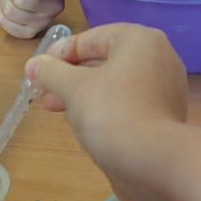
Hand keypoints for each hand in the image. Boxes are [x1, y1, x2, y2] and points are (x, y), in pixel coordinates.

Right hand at [27, 23, 188, 200]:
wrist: (153, 162)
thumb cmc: (111, 113)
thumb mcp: (73, 88)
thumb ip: (51, 72)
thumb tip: (34, 65)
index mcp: (140, 40)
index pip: (92, 38)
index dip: (60, 54)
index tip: (38, 72)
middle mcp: (159, 58)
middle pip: (104, 61)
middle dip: (70, 79)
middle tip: (45, 97)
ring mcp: (166, 89)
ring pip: (116, 85)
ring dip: (85, 96)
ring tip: (61, 112)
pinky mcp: (166, 117)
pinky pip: (129, 104)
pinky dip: (107, 110)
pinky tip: (87, 126)